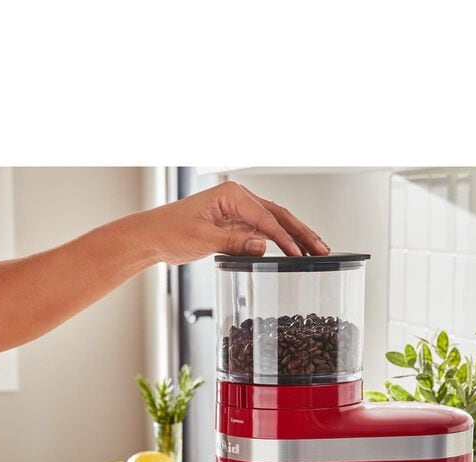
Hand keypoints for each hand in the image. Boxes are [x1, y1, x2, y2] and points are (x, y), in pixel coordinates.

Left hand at [138, 180, 329, 265]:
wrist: (153, 236)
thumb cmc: (170, 231)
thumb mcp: (203, 239)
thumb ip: (234, 243)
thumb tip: (263, 246)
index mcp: (231, 195)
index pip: (266, 217)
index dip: (285, 238)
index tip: (298, 253)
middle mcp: (238, 198)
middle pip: (278, 215)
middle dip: (301, 233)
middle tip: (322, 249)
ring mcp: (238, 211)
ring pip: (274, 222)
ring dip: (295, 237)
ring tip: (315, 251)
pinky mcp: (236, 224)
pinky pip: (263, 231)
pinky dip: (279, 241)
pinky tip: (293, 251)